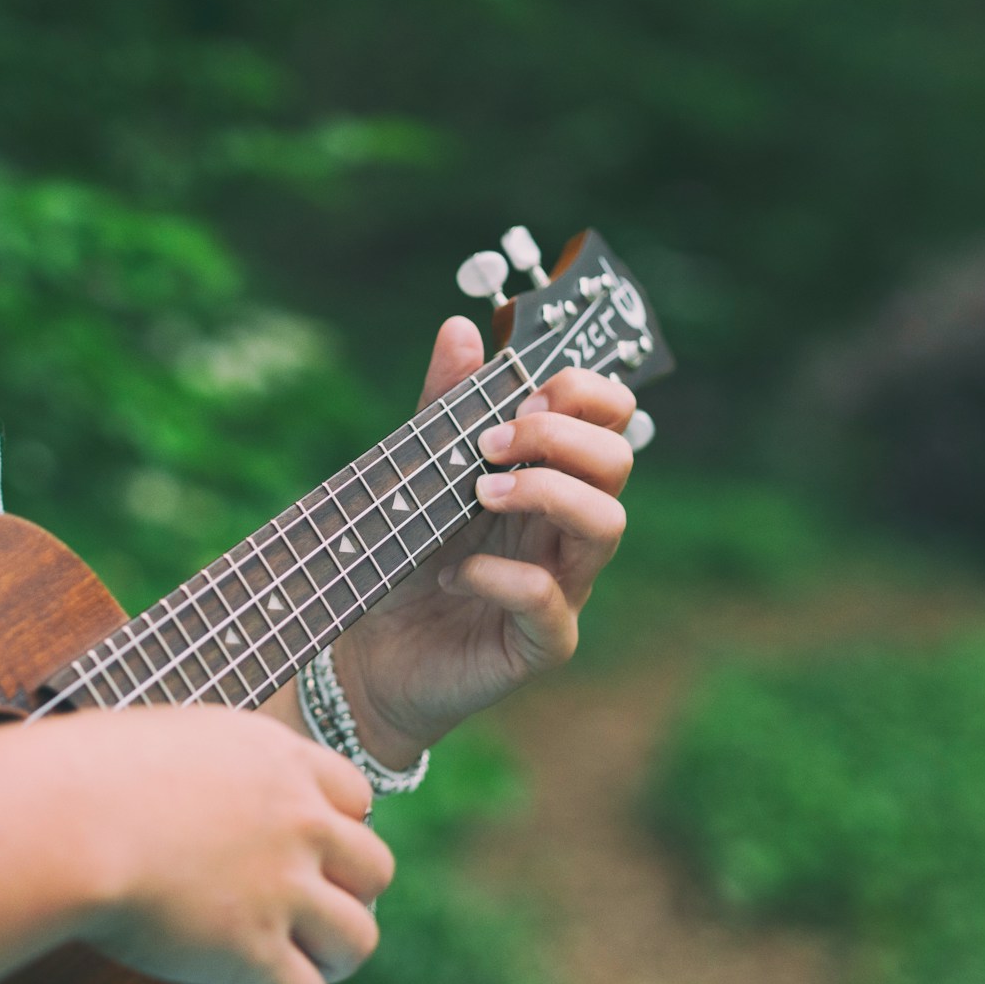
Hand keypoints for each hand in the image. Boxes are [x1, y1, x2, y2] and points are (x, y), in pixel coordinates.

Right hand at [65, 706, 394, 983]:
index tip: (307, 857)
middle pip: (374, 867)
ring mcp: (283, 885)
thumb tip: (185, 786)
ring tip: (291, 974)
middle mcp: (297, 819)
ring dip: (331, 963)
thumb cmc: (82, 774)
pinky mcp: (254, 949)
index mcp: (276, 758)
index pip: (354, 795)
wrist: (65, 818)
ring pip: (358, 938)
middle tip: (304, 919)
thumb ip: (205, 768)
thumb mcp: (167, 741)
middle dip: (347, 898)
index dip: (337, 831)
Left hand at [335, 316, 635, 766]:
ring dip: (546, 493)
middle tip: (491, 442)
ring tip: (480, 493)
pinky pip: (550, 603)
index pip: (609, 420)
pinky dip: (501, 576)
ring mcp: (563, 588)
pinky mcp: (539, 643)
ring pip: (607, 526)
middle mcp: (565, 530)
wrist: (365, 655)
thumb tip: (461, 327)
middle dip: (560, 436)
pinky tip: (453, 572)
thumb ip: (442, 408)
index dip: (585, 394)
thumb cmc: (399, 561)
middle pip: (619, 462)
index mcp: (547, 478)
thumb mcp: (414, 474)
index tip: (525, 393)